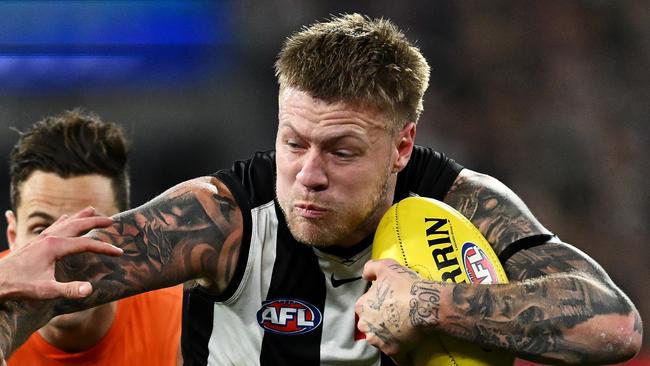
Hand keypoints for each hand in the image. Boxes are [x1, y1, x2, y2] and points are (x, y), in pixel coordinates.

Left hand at [0, 207, 121, 300]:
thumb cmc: (19, 286)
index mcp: (55, 247)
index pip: (87, 244)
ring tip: (92, 210)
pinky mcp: (36, 241)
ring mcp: (42, 238)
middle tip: (112, 221)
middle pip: (78, 225)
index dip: (105, 248)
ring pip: (66, 222)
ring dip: (81, 216)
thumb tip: (90, 289)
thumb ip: (68, 290)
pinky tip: (66, 217)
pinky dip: (65, 220)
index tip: (119, 252)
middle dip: (96, 222)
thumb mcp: (45, 290)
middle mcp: (49, 238)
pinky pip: (55, 225)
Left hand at [355, 259, 443, 364]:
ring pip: (380, 339)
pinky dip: (400, 352)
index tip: (388, 301)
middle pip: (371, 324)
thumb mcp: (386, 267)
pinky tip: (407, 346)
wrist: (425, 303)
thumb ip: (371, 268)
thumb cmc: (405, 285)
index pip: (365, 306)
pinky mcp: (393, 351)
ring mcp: (378, 340)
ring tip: (403, 328)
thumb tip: (365, 275)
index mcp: (362, 306)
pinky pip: (395, 355)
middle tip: (396, 314)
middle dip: (380, 322)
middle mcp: (366, 325)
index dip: (377, 303)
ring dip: (389, 336)